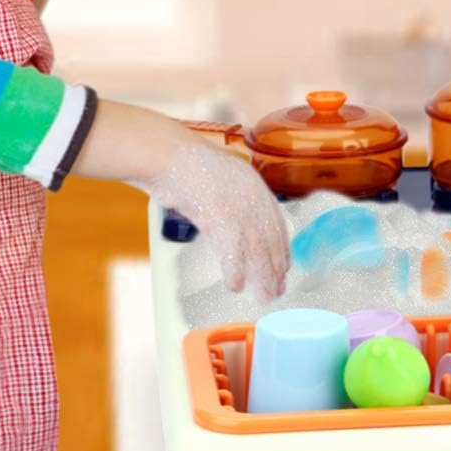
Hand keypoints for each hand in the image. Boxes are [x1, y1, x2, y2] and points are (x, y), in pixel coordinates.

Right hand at [147, 138, 290, 301]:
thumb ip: (231, 200)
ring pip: (256, 248)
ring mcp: (237, 205)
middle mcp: (252, 194)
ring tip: (264, 295)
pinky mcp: (220, 216)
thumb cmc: (184, 166)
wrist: (166, 155)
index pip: (276, 223)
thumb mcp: (219, 180)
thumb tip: (234, 226)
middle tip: (277, 290)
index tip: (283, 267)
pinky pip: (232, 251)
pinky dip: (235, 271)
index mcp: (254, 184)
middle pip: (270, 239)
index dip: (281, 248)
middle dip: (275, 268)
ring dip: (262, 276)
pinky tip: (235, 285)